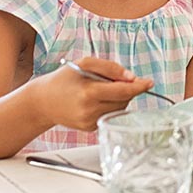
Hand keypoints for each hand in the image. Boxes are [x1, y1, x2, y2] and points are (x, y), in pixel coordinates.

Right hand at [31, 57, 153, 130]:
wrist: (43, 102)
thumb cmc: (64, 79)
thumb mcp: (85, 63)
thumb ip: (110, 67)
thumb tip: (132, 77)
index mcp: (89, 93)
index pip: (122, 91)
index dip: (138, 86)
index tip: (149, 82)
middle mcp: (90, 111)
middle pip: (124, 99)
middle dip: (126, 88)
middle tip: (114, 79)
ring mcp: (90, 122)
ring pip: (120, 108)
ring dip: (119, 97)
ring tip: (100, 89)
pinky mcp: (90, 128)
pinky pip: (111, 115)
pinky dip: (110, 105)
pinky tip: (95, 101)